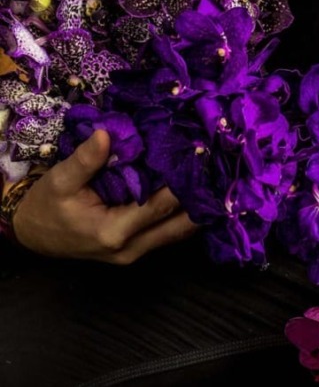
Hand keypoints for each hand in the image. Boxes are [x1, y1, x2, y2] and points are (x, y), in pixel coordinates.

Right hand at [13, 130, 195, 263]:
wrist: (32, 233)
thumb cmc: (47, 206)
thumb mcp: (60, 180)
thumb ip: (86, 160)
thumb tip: (108, 133)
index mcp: (113, 231)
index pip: (159, 207)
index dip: (183, 183)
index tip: (201, 156)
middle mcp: (129, 248)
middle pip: (177, 226)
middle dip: (199, 199)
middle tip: (218, 167)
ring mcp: (134, 253)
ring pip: (175, 233)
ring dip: (194, 208)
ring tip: (212, 175)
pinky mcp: (134, 249)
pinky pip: (165, 233)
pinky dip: (180, 214)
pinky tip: (193, 190)